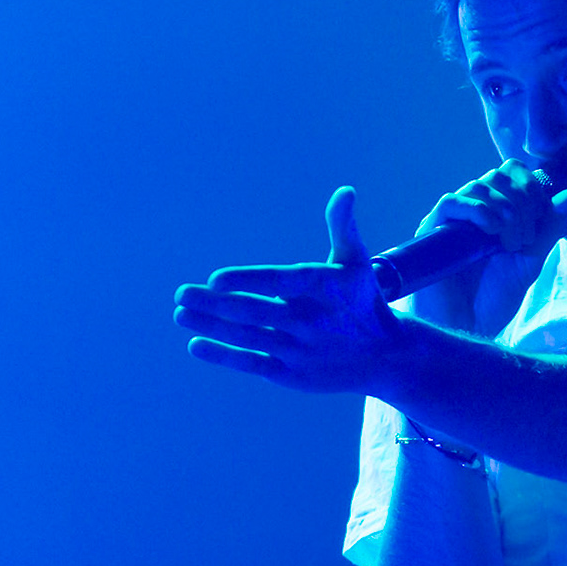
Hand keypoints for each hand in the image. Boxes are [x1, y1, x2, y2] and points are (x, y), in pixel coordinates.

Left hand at [174, 186, 400, 393]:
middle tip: (181, 293)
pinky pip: (252, 364)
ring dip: (211, 327)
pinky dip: (224, 356)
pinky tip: (196, 343)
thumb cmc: (362, 300)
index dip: (247, 281)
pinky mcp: (292, 374)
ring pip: (248, 338)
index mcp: (321, 289)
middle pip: (255, 313)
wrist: (387, 355)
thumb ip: (342, 227)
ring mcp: (299, 350)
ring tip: (180, 314)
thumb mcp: (356, 263)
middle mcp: (309, 321)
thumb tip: (345, 191)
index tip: (215, 280)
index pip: (279, 283)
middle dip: (214, 305)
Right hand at [408, 160, 566, 335]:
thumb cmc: (495, 297)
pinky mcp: (432, 231)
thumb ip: (551, 228)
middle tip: (524, 240)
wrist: (468, 327)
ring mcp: (453, 220)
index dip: (532, 189)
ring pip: (479, 186)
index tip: (540, 222)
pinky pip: (451, 202)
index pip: (514, 173)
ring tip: (509, 244)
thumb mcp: (531, 261)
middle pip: (499, 175)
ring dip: (504, 210)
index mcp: (498, 212)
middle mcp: (474, 210)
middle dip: (522, 203)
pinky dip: (477, 209)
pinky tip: (491, 230)